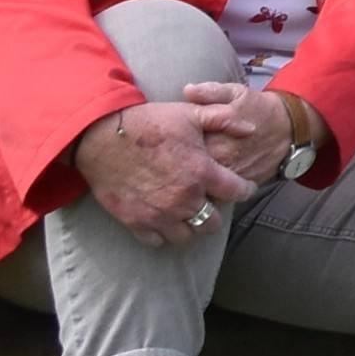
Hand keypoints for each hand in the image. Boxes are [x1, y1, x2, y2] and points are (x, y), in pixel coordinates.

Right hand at [72, 99, 251, 247]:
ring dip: (190, 226)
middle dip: (216, 213)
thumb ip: (225, 119)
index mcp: (201, 172)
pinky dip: (163, 234)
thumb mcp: (191, 113)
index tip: (244, 187)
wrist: (102, 137)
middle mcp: (184, 199)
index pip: (237, 192)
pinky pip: (157, 241)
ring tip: (188, 213)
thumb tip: (252, 128)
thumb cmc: (149, 122)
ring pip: (186, 237)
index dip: (245, 190)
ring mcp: (159, 214)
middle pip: (212, 223)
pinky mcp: (135, 222)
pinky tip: (164, 219)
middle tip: (211, 201)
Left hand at [176, 80, 295, 187]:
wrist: (289, 129)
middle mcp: (222, 159)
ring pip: (200, 187)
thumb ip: (211, 92)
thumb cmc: (259, 109)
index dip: (170, 144)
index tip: (162, 141)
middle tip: (165, 162)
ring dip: (187, 183)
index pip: (182, 145)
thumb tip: (187, 90)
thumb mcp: (236, 93)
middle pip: (187, 169)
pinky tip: (196, 188)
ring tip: (176, 177)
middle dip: (174, 167)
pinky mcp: (239, 187)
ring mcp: (230, 176)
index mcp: (216, 135)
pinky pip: (216, 196)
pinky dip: (205, 193)